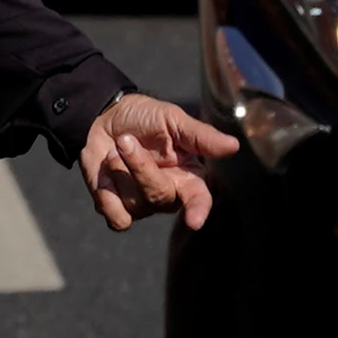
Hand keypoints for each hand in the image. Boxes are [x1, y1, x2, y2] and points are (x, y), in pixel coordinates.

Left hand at [78, 93, 239, 231]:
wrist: (104, 117)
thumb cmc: (145, 116)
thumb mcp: (173, 119)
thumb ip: (201, 136)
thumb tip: (234, 146)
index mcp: (188, 175)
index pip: (199, 198)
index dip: (198, 210)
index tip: (194, 221)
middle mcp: (169, 194)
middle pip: (159, 197)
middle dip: (139, 167)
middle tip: (125, 140)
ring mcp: (144, 205)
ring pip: (136, 206)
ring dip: (119, 173)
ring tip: (114, 152)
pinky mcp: (118, 209)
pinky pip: (117, 219)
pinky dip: (106, 196)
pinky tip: (105, 177)